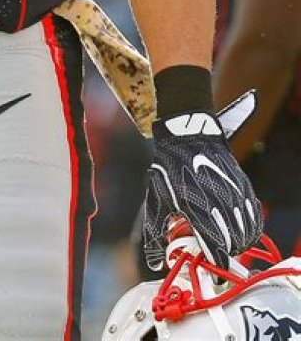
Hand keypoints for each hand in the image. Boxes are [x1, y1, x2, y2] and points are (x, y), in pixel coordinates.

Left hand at [143, 92, 261, 270]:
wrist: (188, 137)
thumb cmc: (170, 168)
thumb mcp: (157, 199)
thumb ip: (156, 232)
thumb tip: (152, 261)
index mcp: (198, 210)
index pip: (216, 248)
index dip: (216, 263)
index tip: (213, 269)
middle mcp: (221, 205)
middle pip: (235, 244)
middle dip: (226, 253)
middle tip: (215, 252)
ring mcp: (235, 195)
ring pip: (248, 232)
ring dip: (239, 242)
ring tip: (225, 240)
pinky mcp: (244, 187)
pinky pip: (254, 216)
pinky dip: (250, 226)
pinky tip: (238, 226)